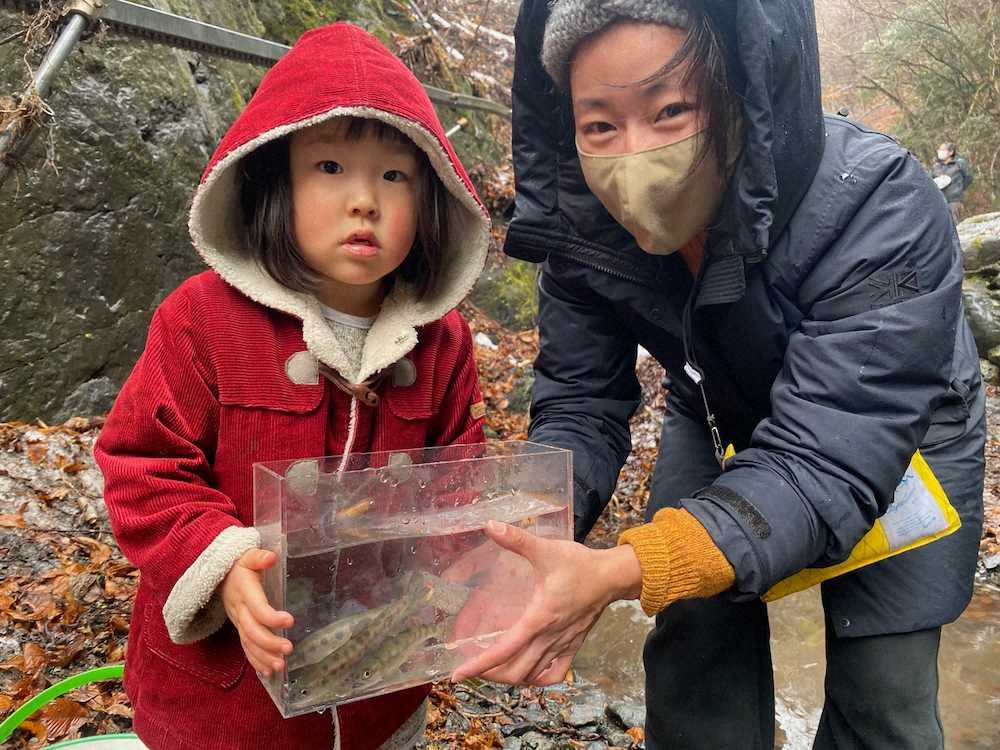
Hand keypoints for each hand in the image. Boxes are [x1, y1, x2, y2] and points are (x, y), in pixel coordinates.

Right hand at [220, 548, 294, 676]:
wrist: (219, 576)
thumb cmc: (239, 565)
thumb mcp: (247, 556)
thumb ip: (258, 556)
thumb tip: (271, 557)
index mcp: (244, 592)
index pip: (258, 608)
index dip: (272, 617)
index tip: (290, 621)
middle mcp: (240, 610)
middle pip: (252, 631)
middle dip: (269, 643)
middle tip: (288, 649)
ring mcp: (238, 622)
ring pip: (249, 644)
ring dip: (264, 657)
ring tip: (280, 666)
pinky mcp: (239, 630)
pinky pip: (246, 648)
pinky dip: (256, 661)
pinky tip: (269, 672)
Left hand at [450, 520, 641, 685]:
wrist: (612, 576)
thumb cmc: (579, 564)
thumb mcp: (546, 549)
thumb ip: (517, 539)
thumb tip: (490, 526)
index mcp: (539, 618)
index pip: (504, 650)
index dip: (480, 664)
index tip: (458, 674)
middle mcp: (549, 637)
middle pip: (515, 671)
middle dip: (490, 674)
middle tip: (471, 667)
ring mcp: (562, 645)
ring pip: (532, 675)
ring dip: (510, 678)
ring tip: (492, 670)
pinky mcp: (573, 646)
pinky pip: (555, 674)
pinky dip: (537, 678)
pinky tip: (528, 672)